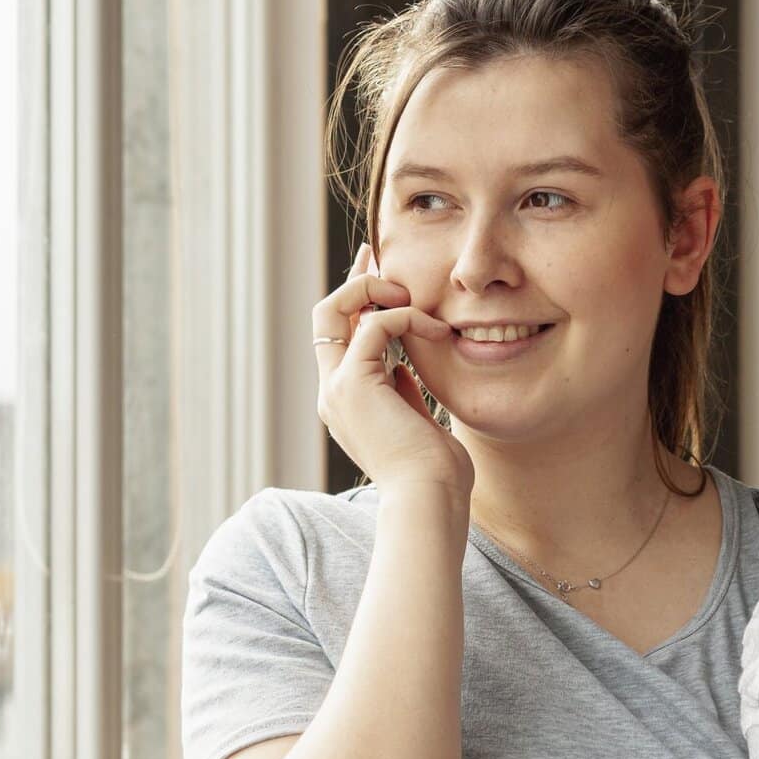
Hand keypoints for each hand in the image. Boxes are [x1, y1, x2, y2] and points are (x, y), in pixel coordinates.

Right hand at [312, 244, 471, 495]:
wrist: (429, 500)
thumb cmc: (435, 473)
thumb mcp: (417, 423)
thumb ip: (404, 393)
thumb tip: (404, 369)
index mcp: (346, 401)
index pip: (339, 337)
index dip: (357, 301)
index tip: (384, 276)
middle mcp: (332, 392)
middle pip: (324, 317)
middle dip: (355, 280)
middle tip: (382, 258)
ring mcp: (337, 389)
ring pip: (334, 311)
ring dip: (378, 292)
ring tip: (416, 298)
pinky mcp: (354, 386)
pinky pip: (372, 326)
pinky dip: (403, 317)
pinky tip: (434, 328)